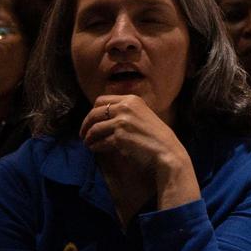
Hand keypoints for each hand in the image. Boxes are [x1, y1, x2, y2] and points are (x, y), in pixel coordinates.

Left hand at [79, 95, 197, 222]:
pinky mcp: (119, 136)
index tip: (91, 120)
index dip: (93, 110)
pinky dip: (95, 146)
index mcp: (131, 100)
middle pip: (94, 112)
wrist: (167, 150)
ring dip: (88, 137)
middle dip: (86, 124)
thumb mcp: (143, 115)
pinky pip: (100, 141)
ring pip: (94, 128)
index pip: (101, 100)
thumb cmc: (156, 136)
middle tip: (83, 133)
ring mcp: (122, 121)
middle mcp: (125, 107)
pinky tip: (95, 149)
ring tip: (87, 143)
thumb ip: (126, 112)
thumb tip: (103, 117)